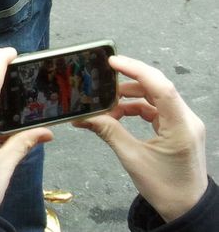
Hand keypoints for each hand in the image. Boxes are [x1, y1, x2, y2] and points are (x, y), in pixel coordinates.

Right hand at [74, 55, 207, 222]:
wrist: (187, 209)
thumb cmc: (166, 188)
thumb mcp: (132, 158)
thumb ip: (108, 131)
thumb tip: (83, 116)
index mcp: (180, 126)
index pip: (160, 87)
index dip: (136, 70)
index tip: (112, 62)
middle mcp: (186, 120)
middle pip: (156, 87)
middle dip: (127, 82)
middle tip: (101, 81)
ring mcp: (183, 123)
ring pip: (154, 97)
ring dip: (128, 98)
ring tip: (105, 106)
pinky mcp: (178, 128)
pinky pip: (155, 109)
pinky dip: (135, 109)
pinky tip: (117, 115)